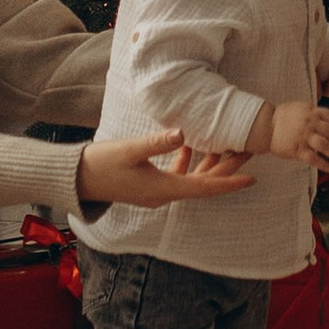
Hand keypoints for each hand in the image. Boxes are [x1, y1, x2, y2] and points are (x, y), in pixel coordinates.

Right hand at [75, 130, 256, 207]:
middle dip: (226, 168)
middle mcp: (164, 194)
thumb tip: (182, 134)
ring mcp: (156, 191)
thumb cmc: (101, 164)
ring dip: (208, 163)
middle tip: (247, 151)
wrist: (77, 179)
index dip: (229, 182)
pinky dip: (187, 161)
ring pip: (191, 179)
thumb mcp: (129, 150)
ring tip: (226, 145)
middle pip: (203, 183)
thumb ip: (156, 143)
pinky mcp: (148, 184)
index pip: (204, 187)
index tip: (251, 178)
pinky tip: (189, 143)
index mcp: (163, 189)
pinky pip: (176, 175)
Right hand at [258, 101, 328, 167]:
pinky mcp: (297, 150)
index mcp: (311, 112)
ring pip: (325, 146)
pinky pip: (314, 159)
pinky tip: (327, 167)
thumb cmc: (280, 118)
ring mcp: (303, 136)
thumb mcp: (300, 108)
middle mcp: (309, 123)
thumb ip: (314, 114)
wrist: (265, 126)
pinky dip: (323, 164)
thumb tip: (328, 124)